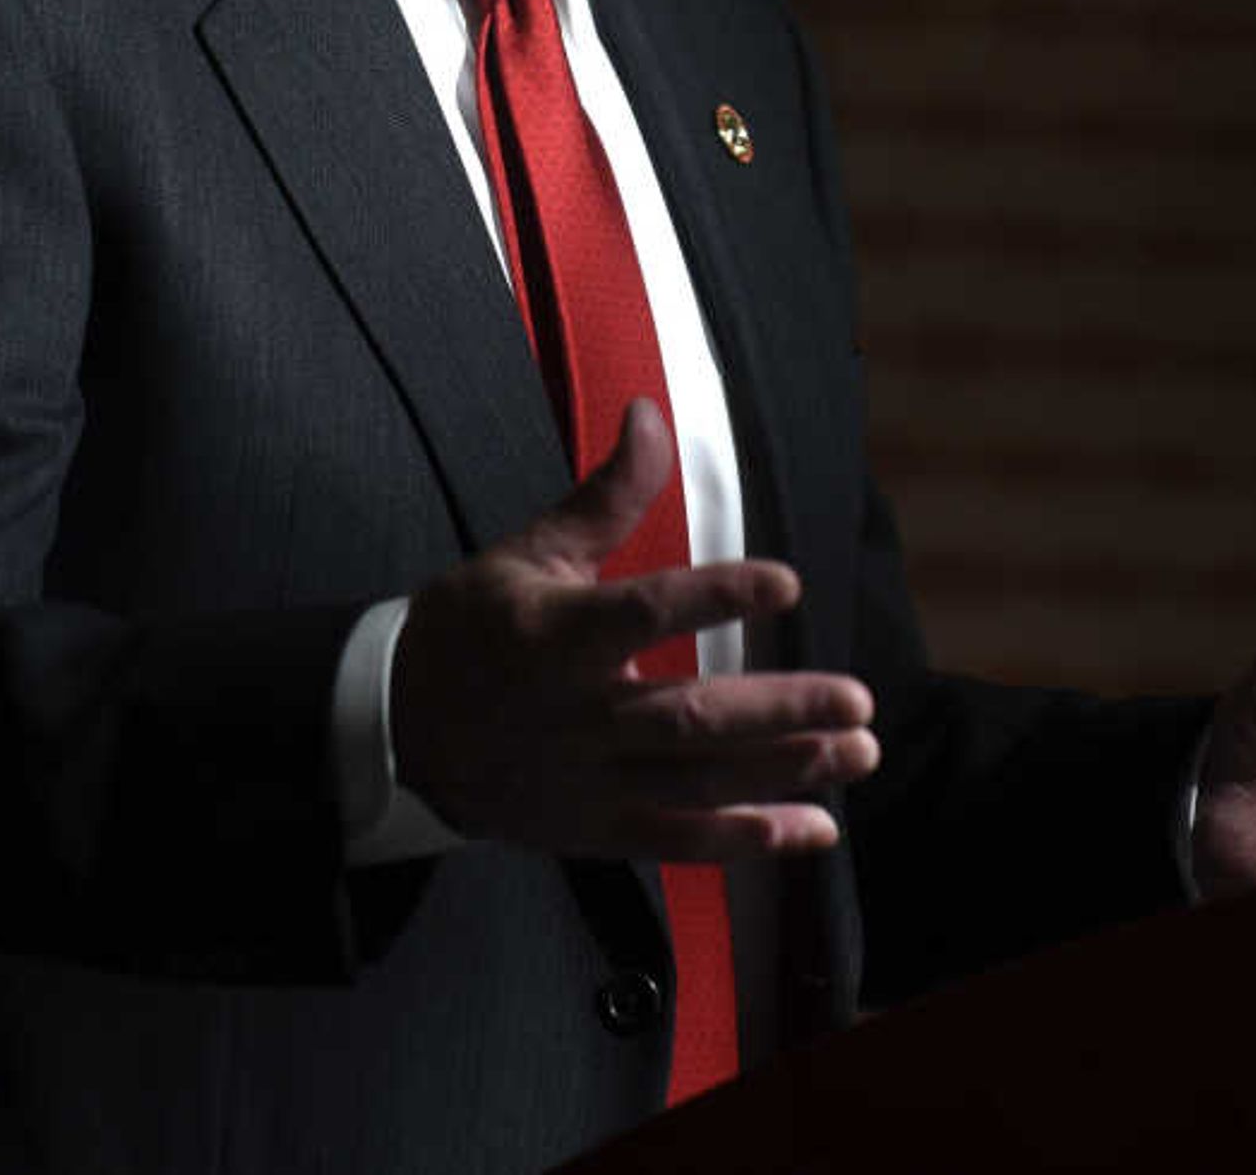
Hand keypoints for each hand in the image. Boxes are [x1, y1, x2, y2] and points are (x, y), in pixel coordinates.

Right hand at [393, 400, 879, 860]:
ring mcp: (584, 779)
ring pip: (694, 782)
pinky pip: (678, 840)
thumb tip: (651, 415)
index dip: (716, 597)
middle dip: (779, 711)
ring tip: (856, 751)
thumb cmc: (471, 628)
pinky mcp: (592, 827)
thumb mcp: (530, 552)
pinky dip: (747, 838)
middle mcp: (575, 713)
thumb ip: (607, 495)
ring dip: (783, 771)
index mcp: (555, 633)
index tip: (786, 583)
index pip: (645, 611)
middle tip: (858, 699)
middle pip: (688, 716)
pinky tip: (813, 828)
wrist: (396, 730)